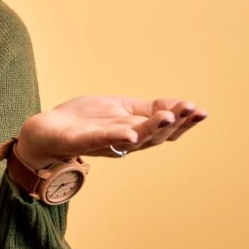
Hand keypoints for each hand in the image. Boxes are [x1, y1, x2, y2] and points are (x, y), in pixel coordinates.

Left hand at [15, 95, 207, 169]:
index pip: (164, 128)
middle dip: (176, 124)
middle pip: (156, 136)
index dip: (183, 120)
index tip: (200, 110)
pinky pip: (101, 140)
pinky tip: (129, 132)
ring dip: (152, 128)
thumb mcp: (121, 109)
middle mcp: (124, 142)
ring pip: (134, 139)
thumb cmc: (84, 120)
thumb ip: (146, 110)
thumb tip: (176, 106)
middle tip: (193, 111)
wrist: (47, 130)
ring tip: (169, 116)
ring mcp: (104, 143)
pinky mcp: (82, 141)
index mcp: (135, 131)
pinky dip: (116, 136)